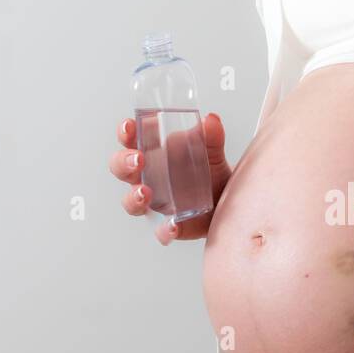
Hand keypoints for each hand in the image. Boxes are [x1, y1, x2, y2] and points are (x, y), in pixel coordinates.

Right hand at [109, 112, 232, 244]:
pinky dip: (164, 230)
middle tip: (138, 159)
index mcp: (153, 154)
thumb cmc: (210, 172)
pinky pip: (161, 232)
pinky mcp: (171, 226)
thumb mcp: (212, 151)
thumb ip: (211, 136)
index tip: (130, 126)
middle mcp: (148, 178)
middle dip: (124, 163)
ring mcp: (156, 203)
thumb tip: (211, 120)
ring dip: (134, 197)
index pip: (130, 140)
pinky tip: (172, 226)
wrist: (231, 201)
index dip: (126, 133)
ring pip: (132, 203)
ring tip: (145, 192)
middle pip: (122, 170)